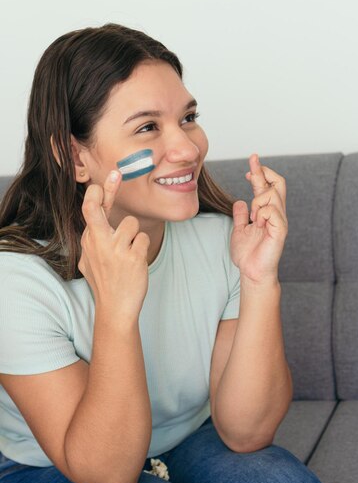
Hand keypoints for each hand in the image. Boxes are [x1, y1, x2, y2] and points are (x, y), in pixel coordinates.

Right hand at [79, 170, 149, 318]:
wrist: (115, 308)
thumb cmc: (105, 282)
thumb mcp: (90, 259)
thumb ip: (92, 239)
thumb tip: (93, 221)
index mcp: (88, 241)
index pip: (90, 210)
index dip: (100, 191)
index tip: (112, 176)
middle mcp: (97, 243)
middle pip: (95, 208)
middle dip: (107, 189)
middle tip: (116, 174)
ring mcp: (114, 250)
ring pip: (131, 223)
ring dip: (135, 235)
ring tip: (129, 253)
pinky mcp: (132, 257)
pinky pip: (144, 239)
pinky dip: (142, 249)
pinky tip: (136, 263)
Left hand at [230, 153, 287, 283]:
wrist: (251, 272)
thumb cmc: (248, 254)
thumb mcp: (239, 230)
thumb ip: (241, 216)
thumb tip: (239, 202)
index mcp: (266, 212)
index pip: (266, 186)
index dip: (259, 173)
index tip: (250, 164)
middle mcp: (276, 214)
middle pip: (278, 183)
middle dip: (264, 170)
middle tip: (253, 161)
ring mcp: (279, 221)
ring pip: (272, 194)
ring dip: (258, 200)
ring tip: (253, 216)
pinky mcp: (280, 230)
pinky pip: (272, 210)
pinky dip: (262, 212)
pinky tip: (257, 222)